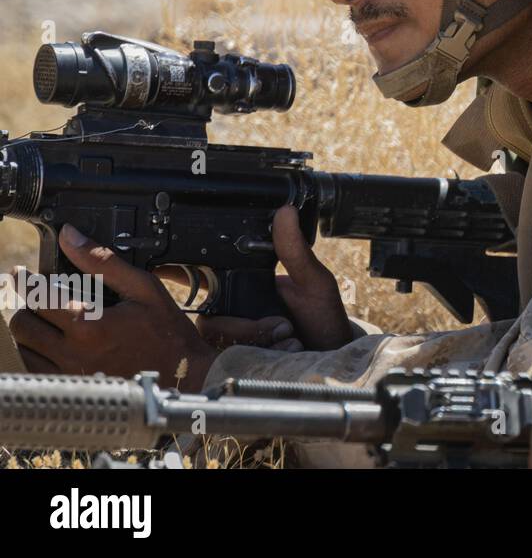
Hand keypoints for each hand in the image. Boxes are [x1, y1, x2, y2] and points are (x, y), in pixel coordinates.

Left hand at [11, 226, 216, 390]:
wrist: (181, 374)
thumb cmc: (166, 331)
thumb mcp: (143, 287)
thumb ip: (103, 261)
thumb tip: (70, 236)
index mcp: (90, 324)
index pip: (38, 296)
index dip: (24, 280)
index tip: (20, 272)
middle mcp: (74, 352)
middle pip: (23, 323)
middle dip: (26, 305)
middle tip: (36, 297)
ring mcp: (70, 373)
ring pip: (23, 349)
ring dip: (27, 330)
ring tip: (42, 319)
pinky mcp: (72, 386)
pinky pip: (34, 369)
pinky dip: (33, 353)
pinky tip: (47, 343)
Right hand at [156, 206, 351, 351]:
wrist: (329, 355)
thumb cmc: (321, 318)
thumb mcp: (313, 282)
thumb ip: (295, 251)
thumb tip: (286, 212)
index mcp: (243, 284)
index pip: (203, 272)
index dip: (177, 268)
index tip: (161, 265)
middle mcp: (231, 310)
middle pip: (208, 314)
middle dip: (243, 323)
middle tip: (282, 324)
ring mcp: (230, 336)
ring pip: (215, 334)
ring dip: (254, 336)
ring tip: (286, 334)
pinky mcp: (234, 358)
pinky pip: (225, 354)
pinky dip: (256, 351)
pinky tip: (282, 349)